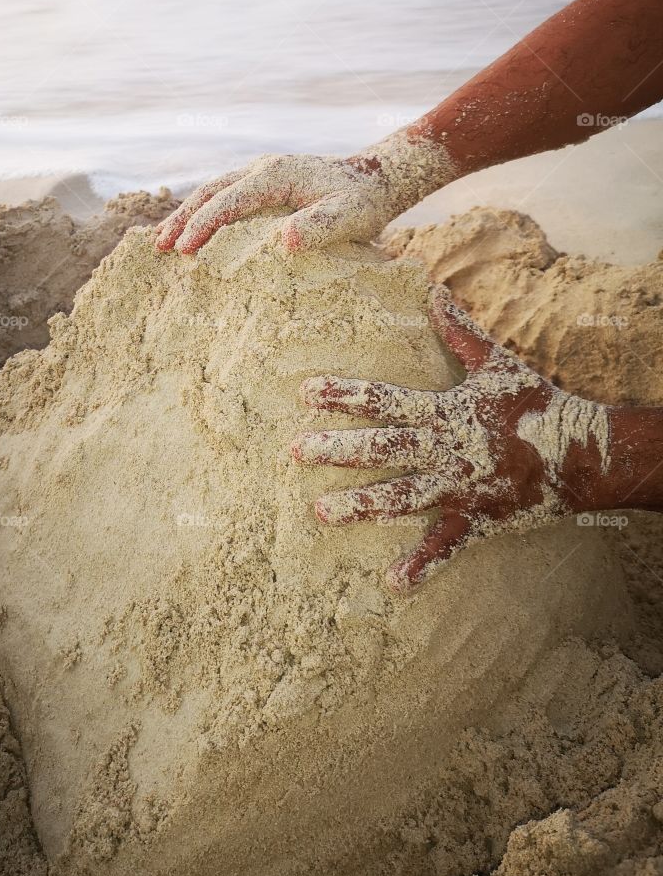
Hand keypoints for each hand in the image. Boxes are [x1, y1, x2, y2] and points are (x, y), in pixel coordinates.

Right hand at [156, 132, 453, 254]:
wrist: (376, 178)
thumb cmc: (364, 202)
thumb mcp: (350, 217)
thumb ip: (319, 226)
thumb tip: (283, 242)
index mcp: (275, 176)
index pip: (228, 202)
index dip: (203, 227)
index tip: (185, 252)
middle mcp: (262, 168)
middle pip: (210, 191)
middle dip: (183, 219)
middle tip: (161, 247)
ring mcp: (261, 172)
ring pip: (213, 190)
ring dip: (188, 214)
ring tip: (165, 241)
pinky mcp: (264, 181)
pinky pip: (225, 194)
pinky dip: (204, 210)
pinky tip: (194, 230)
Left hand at [293, 287, 616, 592]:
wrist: (581, 454)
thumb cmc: (536, 404)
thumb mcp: (497, 364)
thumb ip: (461, 333)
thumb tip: (435, 292)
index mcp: (445, 412)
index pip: (384, 400)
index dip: (345, 395)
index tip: (306, 392)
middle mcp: (445, 451)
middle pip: (382, 449)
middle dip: (336, 450)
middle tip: (294, 451)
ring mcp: (459, 489)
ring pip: (402, 498)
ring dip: (361, 506)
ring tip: (321, 512)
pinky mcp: (476, 520)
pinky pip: (446, 546)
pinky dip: (421, 565)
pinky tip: (393, 583)